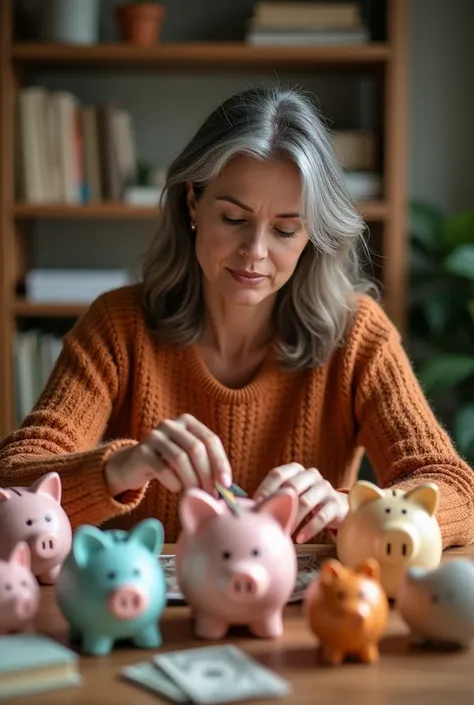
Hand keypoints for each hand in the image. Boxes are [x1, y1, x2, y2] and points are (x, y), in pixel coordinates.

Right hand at [105, 413, 231, 496]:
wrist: (133, 466)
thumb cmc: (168, 465)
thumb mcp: (189, 460)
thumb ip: (207, 466)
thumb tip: (226, 486)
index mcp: (188, 422)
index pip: (210, 440)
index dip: (220, 462)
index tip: (226, 484)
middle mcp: (171, 424)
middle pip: (196, 449)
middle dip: (206, 475)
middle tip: (210, 495)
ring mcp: (154, 436)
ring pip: (180, 459)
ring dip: (191, 481)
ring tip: (195, 494)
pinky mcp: (141, 451)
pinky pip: (163, 469)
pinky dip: (174, 483)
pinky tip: (177, 490)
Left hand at [253, 463, 347, 542]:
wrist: (337, 508)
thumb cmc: (305, 502)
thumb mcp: (291, 495)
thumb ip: (273, 497)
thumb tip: (249, 509)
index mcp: (296, 470)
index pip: (278, 474)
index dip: (265, 489)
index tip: (256, 505)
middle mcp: (312, 475)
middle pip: (292, 486)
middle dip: (277, 504)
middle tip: (267, 520)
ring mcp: (325, 488)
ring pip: (306, 502)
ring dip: (292, 519)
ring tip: (284, 533)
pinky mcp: (336, 504)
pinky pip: (322, 516)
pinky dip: (309, 529)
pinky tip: (299, 539)